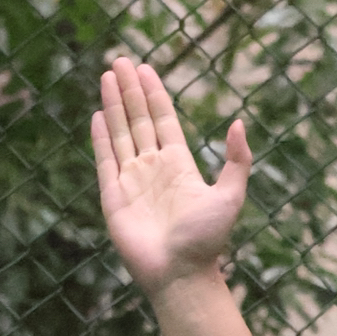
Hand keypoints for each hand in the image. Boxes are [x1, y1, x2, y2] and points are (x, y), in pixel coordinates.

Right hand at [92, 56, 250, 296]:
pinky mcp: (114, 197)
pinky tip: (97, 115)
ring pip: (120, 134)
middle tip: (119, 60)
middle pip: (138, 120)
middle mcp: (154, 169)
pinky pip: (105, 161)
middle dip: (129, 90)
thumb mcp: (231, 196)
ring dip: (114, 105)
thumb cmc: (207, 241)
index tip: (145, 68)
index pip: (163, 120)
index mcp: (180, 166)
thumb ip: (237, 161)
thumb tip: (239, 123)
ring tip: (106, 75)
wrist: (181, 275)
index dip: (154, 94)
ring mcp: (132, 182)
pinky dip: (100, 138)